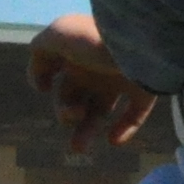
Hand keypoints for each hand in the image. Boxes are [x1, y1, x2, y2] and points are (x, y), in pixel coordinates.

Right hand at [25, 14, 157, 152]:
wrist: (140, 38)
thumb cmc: (95, 38)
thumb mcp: (58, 34)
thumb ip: (40, 50)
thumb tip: (38, 80)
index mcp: (77, 54)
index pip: (56, 74)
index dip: (44, 81)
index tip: (43, 88)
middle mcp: (97, 68)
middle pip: (75, 98)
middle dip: (65, 114)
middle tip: (72, 116)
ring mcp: (121, 79)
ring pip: (100, 111)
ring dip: (86, 130)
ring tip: (78, 149)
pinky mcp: (145, 90)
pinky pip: (134, 115)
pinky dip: (124, 129)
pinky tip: (113, 139)